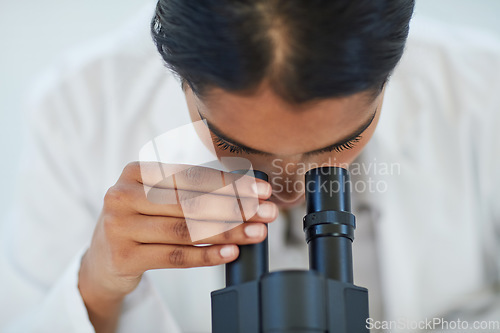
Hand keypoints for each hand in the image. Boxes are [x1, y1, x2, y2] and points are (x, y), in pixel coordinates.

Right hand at [79, 162, 275, 301]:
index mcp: (136, 172)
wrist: (104, 257)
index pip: (191, 176)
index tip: (261, 191)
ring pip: (186, 230)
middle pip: (190, 202)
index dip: (230, 184)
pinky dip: (206, 256)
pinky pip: (175, 256)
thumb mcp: (158, 197)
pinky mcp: (123, 256)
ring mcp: (119, 226)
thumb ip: (193, 190)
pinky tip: (230, 253)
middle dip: (235, 208)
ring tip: (256, 233)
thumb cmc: (142, 220)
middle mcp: (123, 194)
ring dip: (228, 232)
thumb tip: (247, 191)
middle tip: (267, 213)